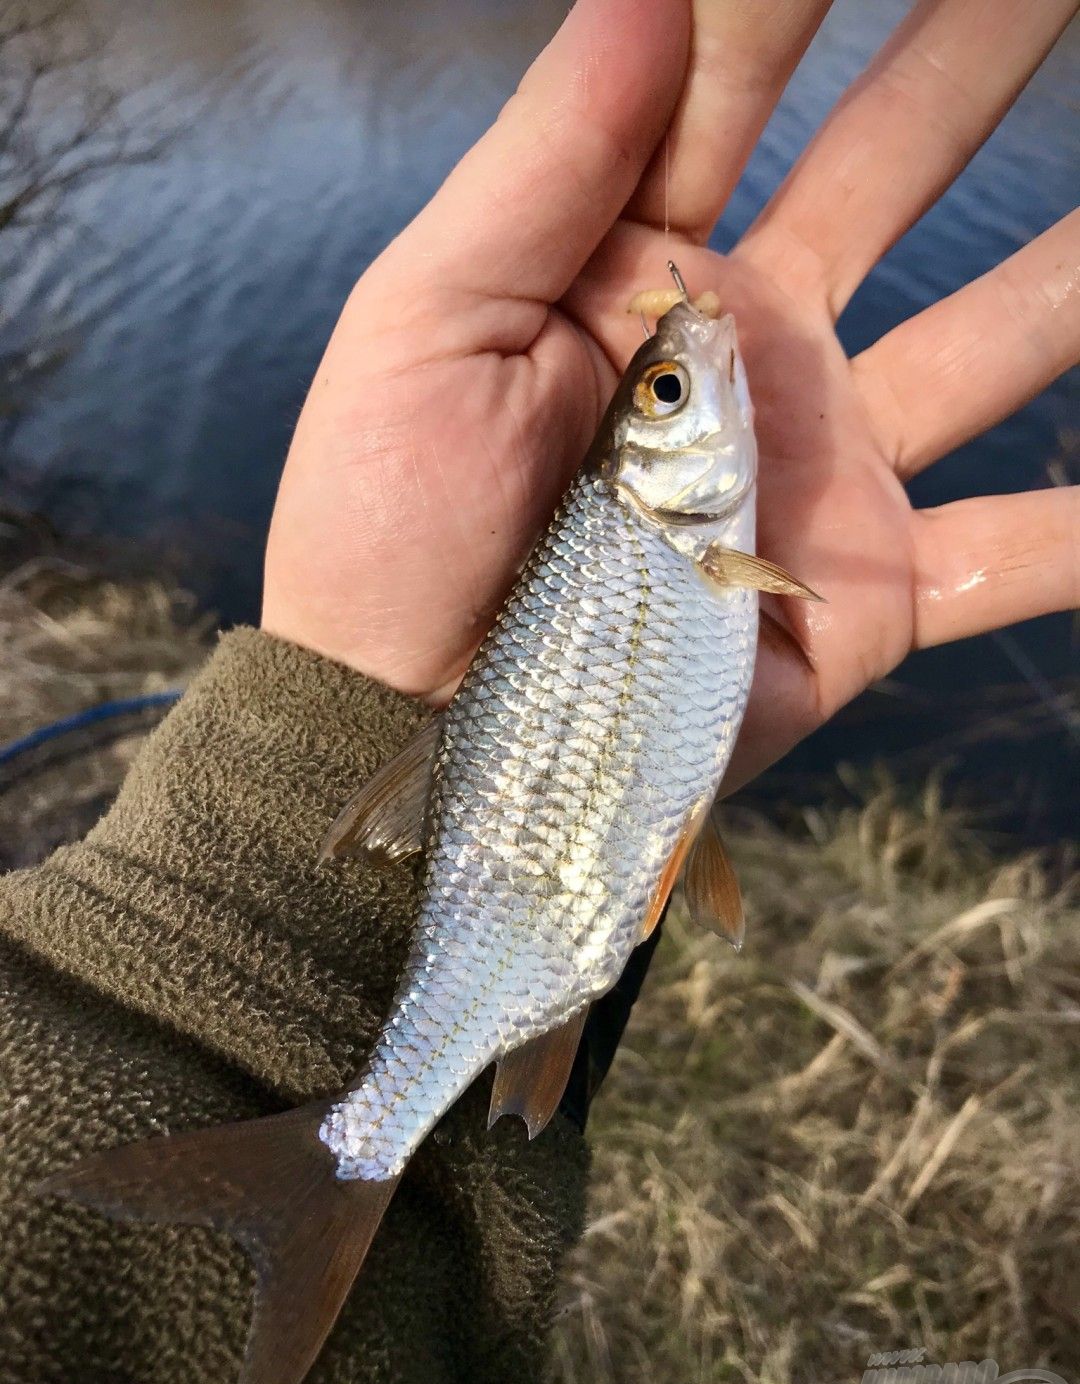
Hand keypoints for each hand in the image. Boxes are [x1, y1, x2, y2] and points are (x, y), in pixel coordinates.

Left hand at [262, 0, 1078, 790]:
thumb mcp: (429, 324)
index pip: (734, 86)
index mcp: (637, 270)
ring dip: (1072, 272)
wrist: (412, 716)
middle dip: (970, 56)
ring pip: (989, 340)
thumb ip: (544, 166)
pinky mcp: (860, 598)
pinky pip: (1009, 556)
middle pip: (888, 167)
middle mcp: (746, 352)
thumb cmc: (388, 520)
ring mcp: (817, 470)